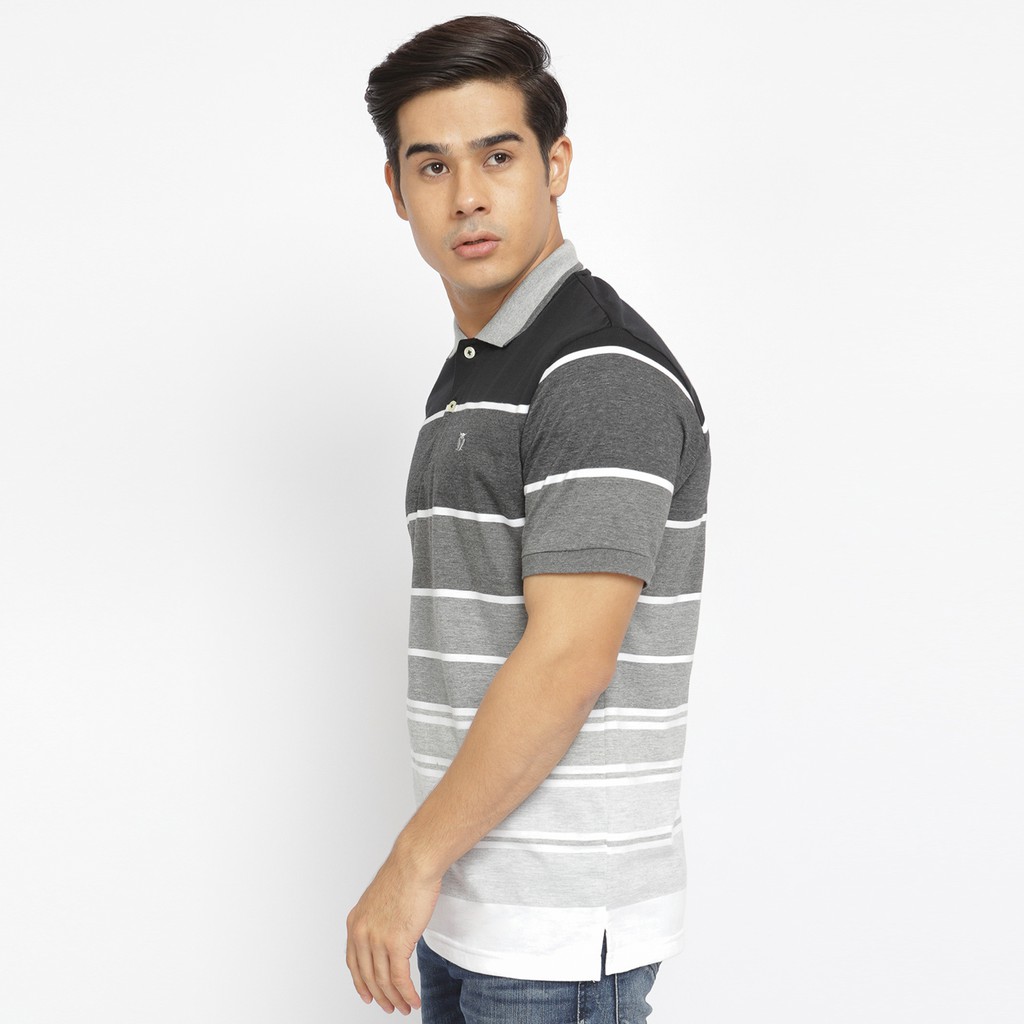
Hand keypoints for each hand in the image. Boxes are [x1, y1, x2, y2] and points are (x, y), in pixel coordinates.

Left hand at [346, 845, 441, 1014]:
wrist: (414, 863)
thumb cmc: (404, 874)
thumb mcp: (380, 900)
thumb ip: (378, 921)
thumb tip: (387, 936)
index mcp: (355, 923)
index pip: (353, 963)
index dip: (361, 983)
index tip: (368, 996)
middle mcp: (361, 933)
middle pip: (368, 976)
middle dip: (380, 996)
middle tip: (390, 1007)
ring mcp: (377, 939)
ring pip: (384, 981)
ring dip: (396, 999)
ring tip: (405, 1007)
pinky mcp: (396, 943)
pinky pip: (400, 978)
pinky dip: (407, 993)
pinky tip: (413, 1000)